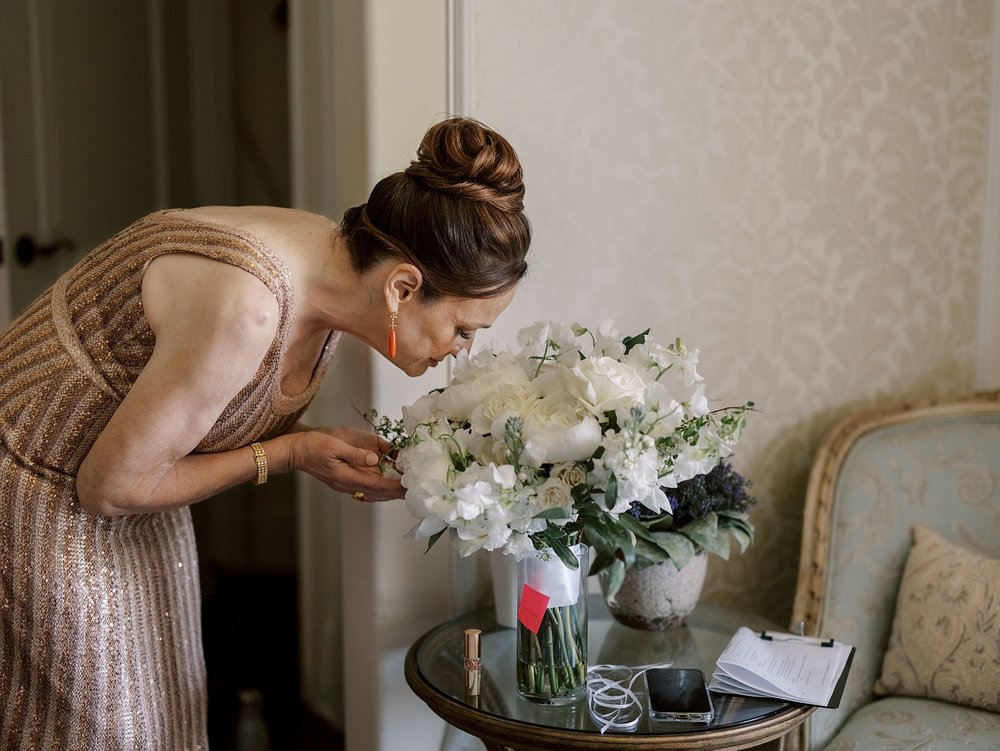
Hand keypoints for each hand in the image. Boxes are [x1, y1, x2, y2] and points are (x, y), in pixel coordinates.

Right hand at [290, 426, 404, 501]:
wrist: (295, 451)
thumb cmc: (313, 445)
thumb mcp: (335, 445)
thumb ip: (356, 454)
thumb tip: (375, 459)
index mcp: (347, 477)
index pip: (377, 486)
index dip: (395, 487)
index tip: (410, 487)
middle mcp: (347, 485)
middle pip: (378, 493)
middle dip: (396, 492)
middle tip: (415, 489)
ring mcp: (345, 485)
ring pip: (373, 493)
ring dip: (389, 492)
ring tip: (405, 488)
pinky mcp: (343, 481)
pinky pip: (366, 489)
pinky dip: (379, 489)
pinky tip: (387, 484)